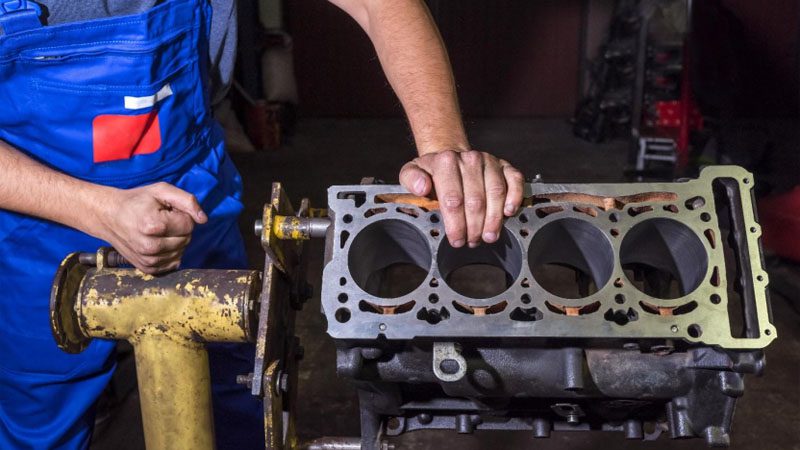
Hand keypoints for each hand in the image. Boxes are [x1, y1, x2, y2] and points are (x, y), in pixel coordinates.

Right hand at [93, 182, 206, 273]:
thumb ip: (187, 201)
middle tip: (162, 220)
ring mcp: (148, 260)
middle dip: (180, 228)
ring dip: (175, 240)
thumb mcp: (161, 191)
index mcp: (153, 226)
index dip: (181, 215)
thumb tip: (203, 219)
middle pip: (186, 239)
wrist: (108, 217)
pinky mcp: (147, 268)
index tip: (167, 211)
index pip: (189, 224)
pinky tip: (158, 242)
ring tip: (159, 231)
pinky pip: (173, 263)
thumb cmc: (136, 201)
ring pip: (181, 251)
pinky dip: (170, 252)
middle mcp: (150, 247)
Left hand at [400, 150, 523, 247]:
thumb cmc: (433, 172)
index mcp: (445, 161)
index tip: (456, 240)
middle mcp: (469, 159)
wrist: (451, 157)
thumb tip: (422, 188)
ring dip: (494, 218)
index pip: (452, 199)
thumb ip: (411, 179)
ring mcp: (489, 162)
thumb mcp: (412, 172)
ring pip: (496, 192)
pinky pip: (515, 180)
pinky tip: (509, 213)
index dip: (456, 224)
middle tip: (472, 242)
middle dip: (474, 226)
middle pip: (475, 200)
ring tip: (489, 236)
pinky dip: (514, 197)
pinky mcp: (505, 165)